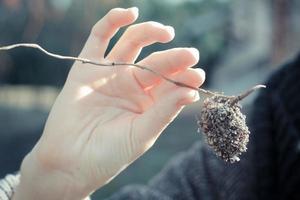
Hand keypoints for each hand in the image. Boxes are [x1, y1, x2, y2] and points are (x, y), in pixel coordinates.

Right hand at [14, 7, 204, 199]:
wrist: (70, 162)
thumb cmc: (108, 154)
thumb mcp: (141, 135)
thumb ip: (164, 112)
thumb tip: (192, 92)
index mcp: (148, 102)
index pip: (171, 82)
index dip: (185, 77)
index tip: (198, 75)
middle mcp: (132, 84)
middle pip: (156, 63)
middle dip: (174, 57)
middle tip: (190, 55)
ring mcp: (110, 73)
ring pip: (132, 43)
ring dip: (149, 32)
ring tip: (167, 33)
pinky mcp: (86, 67)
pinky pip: (99, 38)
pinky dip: (112, 22)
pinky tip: (129, 14)